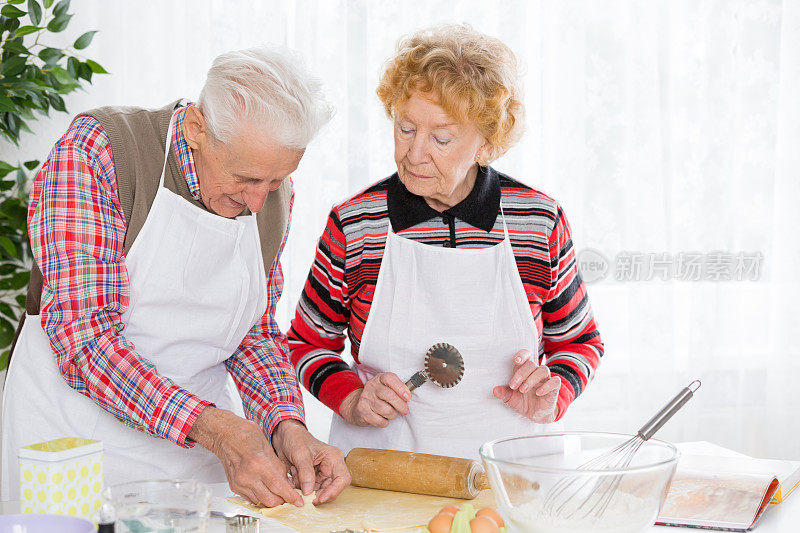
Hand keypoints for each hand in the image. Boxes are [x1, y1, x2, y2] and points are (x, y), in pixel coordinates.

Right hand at [187, 406, 303, 507]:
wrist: (225, 434)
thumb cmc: (245, 435)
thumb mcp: (269, 448)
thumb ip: (279, 468)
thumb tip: (289, 483)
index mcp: (259, 464)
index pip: (279, 487)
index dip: (291, 497)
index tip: (299, 502)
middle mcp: (248, 476)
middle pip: (270, 500)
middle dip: (283, 500)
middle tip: (290, 496)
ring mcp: (239, 483)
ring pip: (261, 502)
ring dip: (272, 499)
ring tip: (278, 491)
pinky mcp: (234, 486)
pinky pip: (251, 499)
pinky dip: (261, 497)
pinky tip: (266, 489)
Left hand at [271, 419, 350, 503]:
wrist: (285, 436)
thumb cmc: (296, 438)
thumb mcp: (300, 454)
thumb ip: (306, 473)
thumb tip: (308, 492)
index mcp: (334, 458)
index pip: (342, 479)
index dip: (334, 491)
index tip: (320, 498)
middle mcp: (331, 467)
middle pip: (331, 488)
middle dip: (316, 493)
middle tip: (303, 495)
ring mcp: (322, 474)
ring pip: (319, 492)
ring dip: (306, 490)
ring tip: (295, 475)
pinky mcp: (313, 478)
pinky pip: (310, 490)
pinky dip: (301, 488)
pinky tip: (293, 476)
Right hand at [338, 372, 410, 426]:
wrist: (356, 405)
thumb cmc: (376, 396)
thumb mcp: (385, 387)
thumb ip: (397, 388)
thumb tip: (409, 395)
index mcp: (379, 378)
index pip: (390, 378)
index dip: (401, 388)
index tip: (408, 397)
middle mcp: (371, 387)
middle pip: (390, 396)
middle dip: (401, 406)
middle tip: (404, 410)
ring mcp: (366, 399)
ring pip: (387, 410)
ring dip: (393, 415)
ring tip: (391, 414)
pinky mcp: (362, 411)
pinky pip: (380, 421)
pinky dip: (385, 422)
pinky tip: (383, 418)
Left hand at [493, 349, 560, 422]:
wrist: (536, 415)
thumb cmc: (523, 402)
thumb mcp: (511, 399)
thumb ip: (504, 393)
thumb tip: (495, 390)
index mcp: (524, 371)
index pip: (526, 356)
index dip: (522, 355)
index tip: (515, 361)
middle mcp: (535, 372)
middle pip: (531, 364)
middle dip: (521, 374)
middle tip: (513, 386)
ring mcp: (546, 379)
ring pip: (543, 370)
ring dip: (531, 379)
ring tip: (523, 390)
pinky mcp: (554, 387)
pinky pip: (554, 381)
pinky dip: (546, 386)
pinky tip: (538, 393)